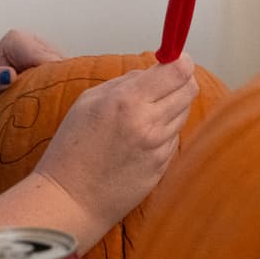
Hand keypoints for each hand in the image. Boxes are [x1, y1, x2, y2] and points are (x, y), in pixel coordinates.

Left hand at [0, 29, 64, 130]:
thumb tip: (8, 75)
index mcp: (18, 40)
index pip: (43, 57)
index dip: (50, 78)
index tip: (48, 99)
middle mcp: (37, 43)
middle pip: (61, 63)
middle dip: (60, 83)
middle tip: (56, 107)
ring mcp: (50, 55)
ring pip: (71, 71)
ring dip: (68, 89)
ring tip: (61, 109)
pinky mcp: (59, 69)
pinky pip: (73, 79)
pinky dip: (70, 92)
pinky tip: (65, 106)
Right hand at [33, 52, 199, 225]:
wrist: (70, 199)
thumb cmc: (72, 149)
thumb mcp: (89, 101)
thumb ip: (125, 81)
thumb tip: (152, 71)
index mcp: (127, 101)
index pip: (177, 71)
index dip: (181, 61)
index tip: (178, 59)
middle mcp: (149, 123)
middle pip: (189, 89)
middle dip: (182, 80)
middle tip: (168, 81)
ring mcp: (159, 147)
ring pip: (184, 113)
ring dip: (173, 106)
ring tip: (145, 113)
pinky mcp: (163, 166)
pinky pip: (174, 137)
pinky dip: (165, 131)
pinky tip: (141, 138)